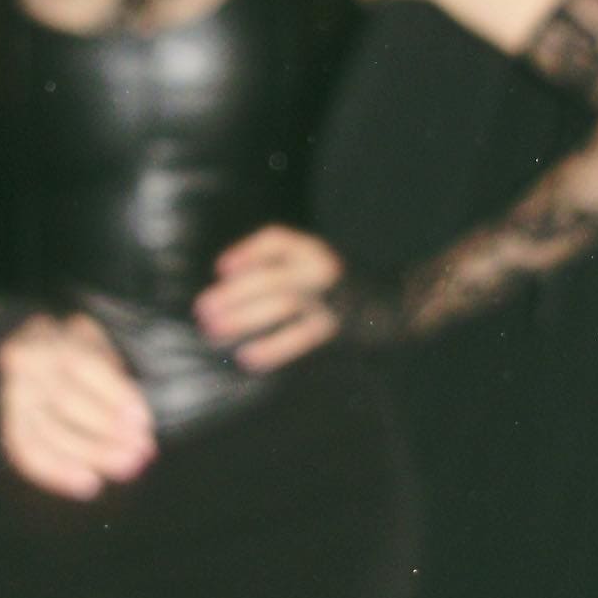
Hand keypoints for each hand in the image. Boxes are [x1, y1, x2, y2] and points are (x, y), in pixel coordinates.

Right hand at [0, 313, 156, 500]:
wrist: (29, 349)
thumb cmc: (76, 353)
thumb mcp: (98, 346)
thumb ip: (115, 379)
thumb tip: (138, 425)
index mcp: (52, 340)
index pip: (85, 367)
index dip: (116, 396)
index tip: (143, 422)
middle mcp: (27, 368)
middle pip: (66, 403)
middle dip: (107, 432)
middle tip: (141, 451)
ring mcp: (14, 399)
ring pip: (48, 433)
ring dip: (91, 455)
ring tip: (126, 467)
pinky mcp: (9, 426)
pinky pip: (28, 455)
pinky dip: (59, 474)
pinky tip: (90, 484)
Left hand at [192, 224, 343, 370]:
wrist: (395, 302)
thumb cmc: (339, 283)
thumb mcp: (312, 263)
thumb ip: (277, 266)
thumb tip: (227, 280)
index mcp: (313, 249)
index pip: (276, 240)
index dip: (246, 252)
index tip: (220, 268)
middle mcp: (321, 269)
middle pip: (271, 277)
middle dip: (233, 294)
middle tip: (203, 309)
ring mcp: (330, 299)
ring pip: (281, 305)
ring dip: (243, 318)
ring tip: (214, 331)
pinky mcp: (336, 328)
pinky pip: (299, 338)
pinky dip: (272, 349)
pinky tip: (247, 357)